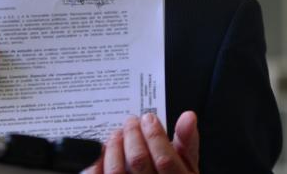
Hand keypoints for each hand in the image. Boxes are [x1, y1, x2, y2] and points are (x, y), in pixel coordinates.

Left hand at [84, 111, 199, 173]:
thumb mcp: (186, 165)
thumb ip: (187, 142)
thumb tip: (188, 117)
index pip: (165, 160)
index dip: (155, 136)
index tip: (149, 119)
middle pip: (139, 162)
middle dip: (133, 135)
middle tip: (131, 122)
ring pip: (116, 171)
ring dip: (115, 147)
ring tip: (118, 134)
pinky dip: (98, 162)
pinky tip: (103, 152)